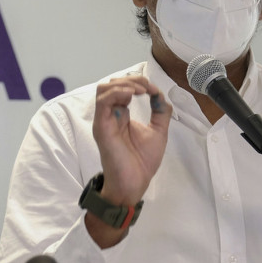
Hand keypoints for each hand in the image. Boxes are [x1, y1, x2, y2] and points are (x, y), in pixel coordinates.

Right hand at [88, 76, 171, 246]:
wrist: (134, 183)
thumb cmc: (142, 162)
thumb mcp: (158, 131)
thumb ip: (160, 111)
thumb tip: (159, 93)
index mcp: (121, 115)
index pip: (123, 88)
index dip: (139, 83)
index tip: (154, 91)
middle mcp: (110, 115)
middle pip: (111, 84)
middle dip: (131, 79)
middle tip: (148, 87)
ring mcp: (104, 120)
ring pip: (103, 88)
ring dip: (124, 84)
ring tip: (141, 90)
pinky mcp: (101, 127)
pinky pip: (103, 102)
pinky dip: (118, 93)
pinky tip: (133, 96)